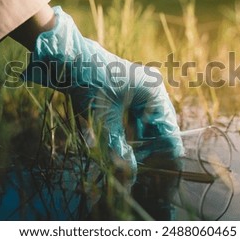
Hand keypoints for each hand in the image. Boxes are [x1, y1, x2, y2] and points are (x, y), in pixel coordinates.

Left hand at [23, 6, 183, 170]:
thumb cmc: (89, 85)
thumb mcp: (104, 120)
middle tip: (145, 173)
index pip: (169, 132)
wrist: (70, 60)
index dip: (166, 157)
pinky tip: (129, 147)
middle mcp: (154, 90)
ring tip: (135, 162)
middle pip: (162, 128)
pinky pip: (140, 117)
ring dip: (144, 144)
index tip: (161, 178)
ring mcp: (144, 89)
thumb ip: (119, 150)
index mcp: (155, 94)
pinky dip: (135, 133)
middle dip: (154, 152)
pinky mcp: (132, 91)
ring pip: (151, 124)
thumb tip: (130, 178)